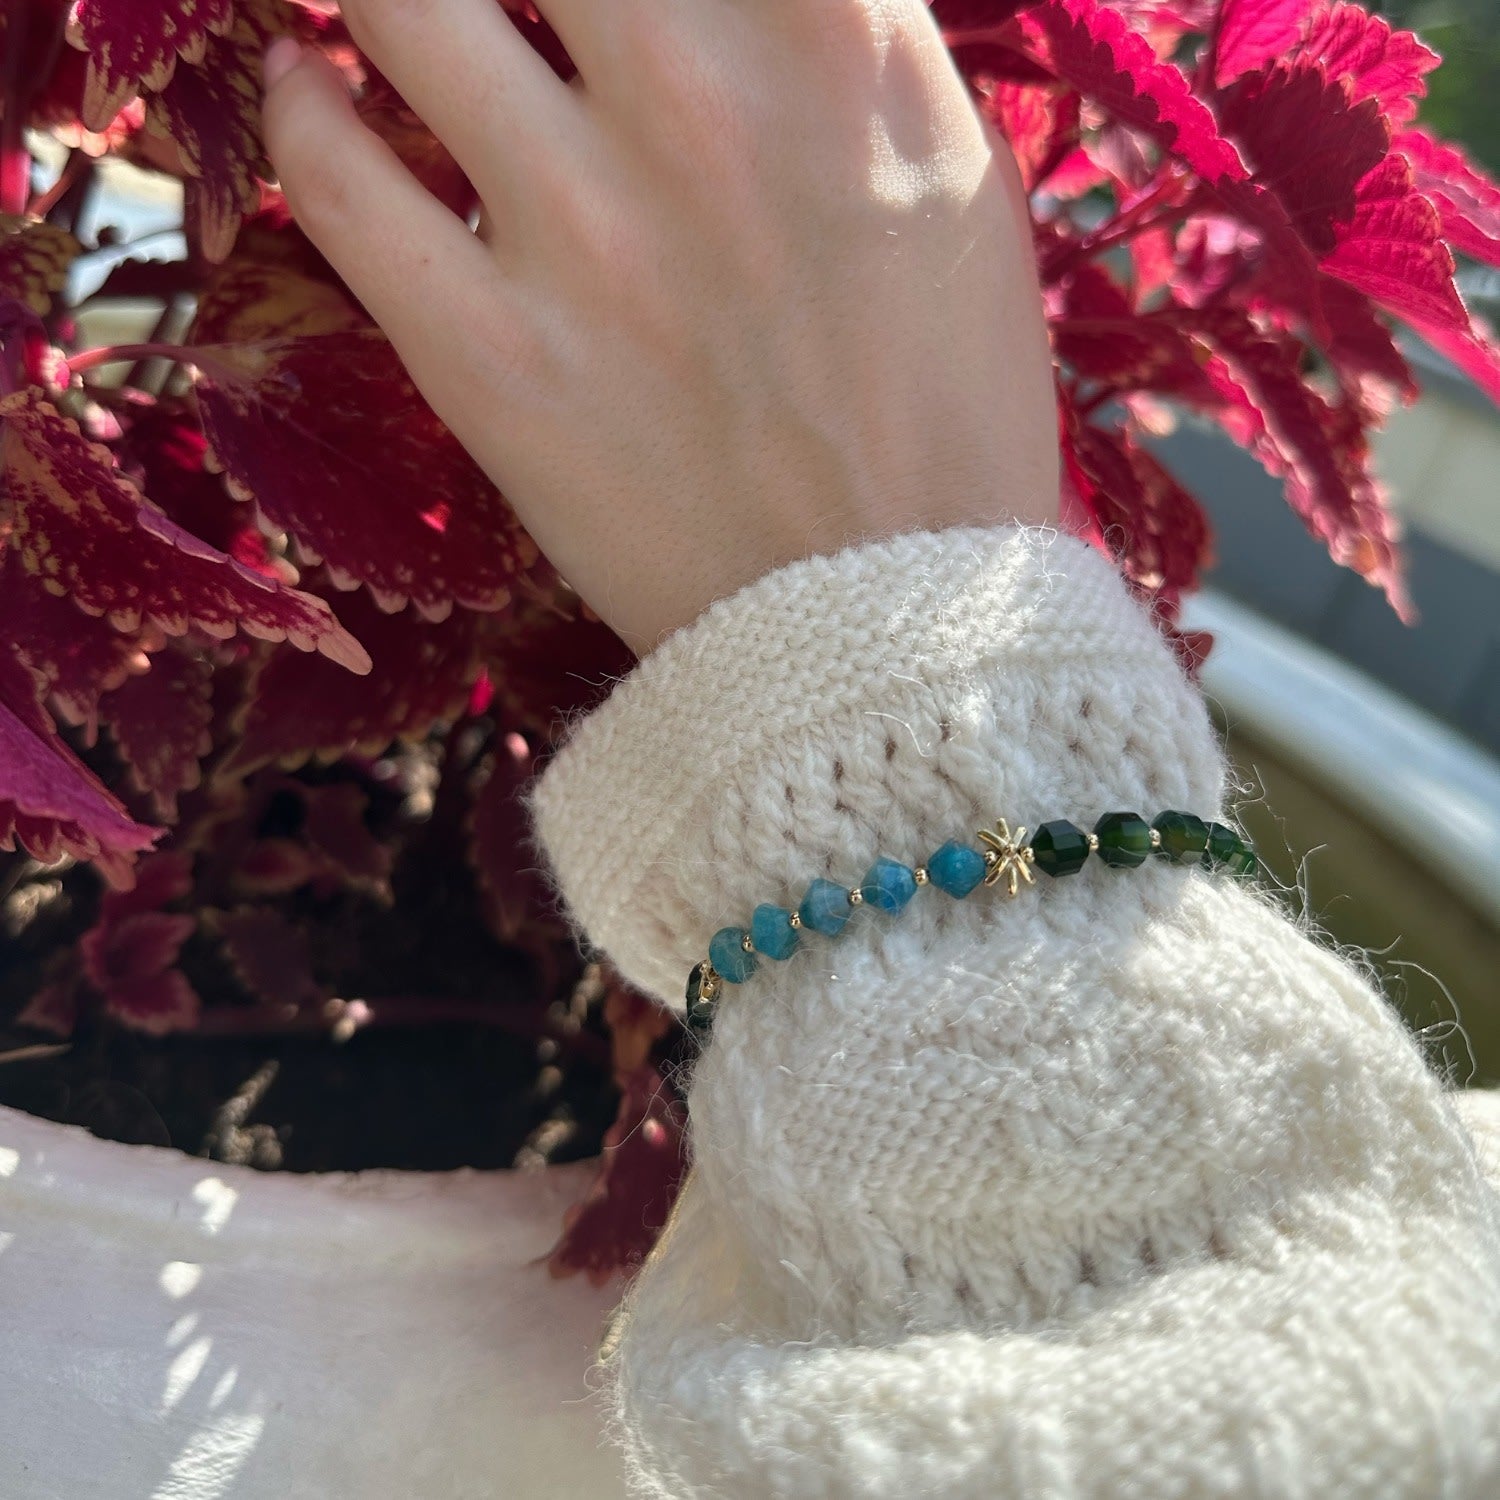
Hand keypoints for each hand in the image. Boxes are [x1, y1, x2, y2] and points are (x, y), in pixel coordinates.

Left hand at [262, 0, 1058, 655]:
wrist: (890, 630)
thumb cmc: (947, 409)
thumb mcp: (949, 179)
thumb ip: (844, 30)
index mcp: (839, 42)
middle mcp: (697, 98)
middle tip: (502, 4)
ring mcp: (580, 229)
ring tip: (388, 3)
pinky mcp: (489, 358)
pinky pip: (329, 174)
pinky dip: (299, 109)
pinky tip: (309, 88)